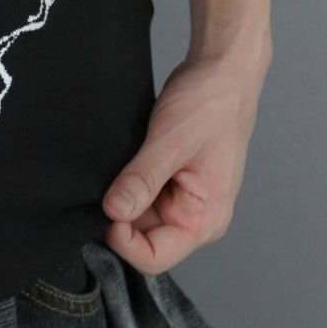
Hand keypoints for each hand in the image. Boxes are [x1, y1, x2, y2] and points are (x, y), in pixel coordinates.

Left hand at [101, 45, 268, 275]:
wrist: (222, 70)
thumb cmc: (209, 105)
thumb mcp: (170, 142)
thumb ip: (142, 179)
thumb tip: (112, 213)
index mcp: (204, 220)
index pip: (154, 257)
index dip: (123, 240)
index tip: (104, 207)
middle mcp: (195, 217)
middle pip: (142, 238)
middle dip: (119, 215)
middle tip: (104, 181)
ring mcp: (182, 199)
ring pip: (138, 215)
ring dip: (122, 195)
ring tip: (117, 165)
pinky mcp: (172, 180)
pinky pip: (141, 193)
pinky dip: (127, 180)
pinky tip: (121, 160)